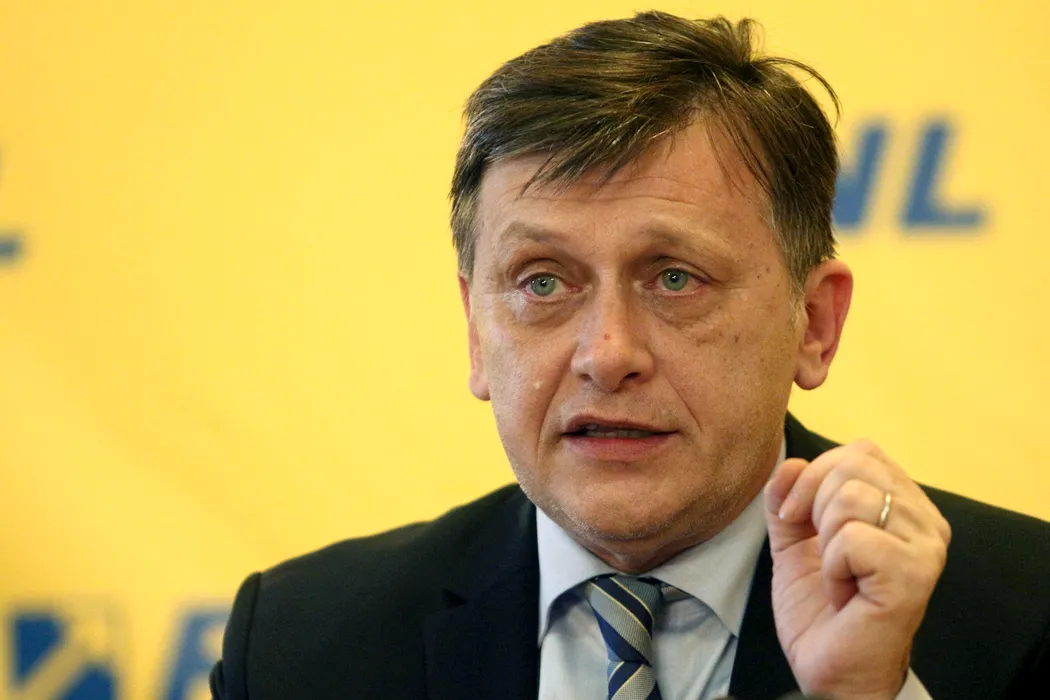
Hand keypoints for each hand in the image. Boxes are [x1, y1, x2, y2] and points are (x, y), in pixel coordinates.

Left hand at [763, 440, 950, 699]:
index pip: (859, 452)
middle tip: (823, 553)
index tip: (799, 519)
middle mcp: (926, 521)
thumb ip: (788, 499)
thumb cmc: (821, 611)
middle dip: (814, 506)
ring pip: (849, 499)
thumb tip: (787, 463)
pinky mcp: (914, 574)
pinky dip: (833, 568)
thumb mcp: (794, 542)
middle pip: (853, 466)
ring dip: (825, 544)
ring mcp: (925, 547)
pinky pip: (852, 539)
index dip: (814, 477)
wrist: (831, 671)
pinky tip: (846, 594)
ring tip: (839, 577)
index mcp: (905, 505)